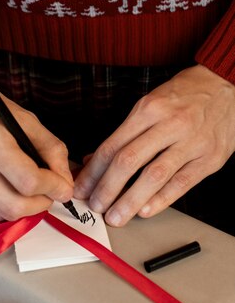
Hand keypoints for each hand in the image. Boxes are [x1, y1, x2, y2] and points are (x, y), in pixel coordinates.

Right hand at [0, 74, 73, 220]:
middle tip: (50, 192)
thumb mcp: (23, 117)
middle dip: (42, 204)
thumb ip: (49, 147)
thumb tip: (64, 180)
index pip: (28, 180)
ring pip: (2, 213)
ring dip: (26, 207)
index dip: (53, 187)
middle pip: (15, 206)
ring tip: (32, 190)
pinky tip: (11, 189)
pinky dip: (7, 206)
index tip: (63, 186)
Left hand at [74, 65, 234, 226]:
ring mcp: (191, 143)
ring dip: (130, 200)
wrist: (226, 85)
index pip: (113, 146)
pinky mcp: (210, 159)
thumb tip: (93, 161)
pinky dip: (161, 200)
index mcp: (149, 109)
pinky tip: (145, 211)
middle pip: (129, 161)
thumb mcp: (150, 104)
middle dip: (107, 188)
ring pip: (154, 176)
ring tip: (116, 216)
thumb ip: (124, 134)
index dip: (93, 171)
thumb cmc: (184, 96)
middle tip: (95, 206)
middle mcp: (170, 125)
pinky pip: (182, 184)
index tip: (81, 188)